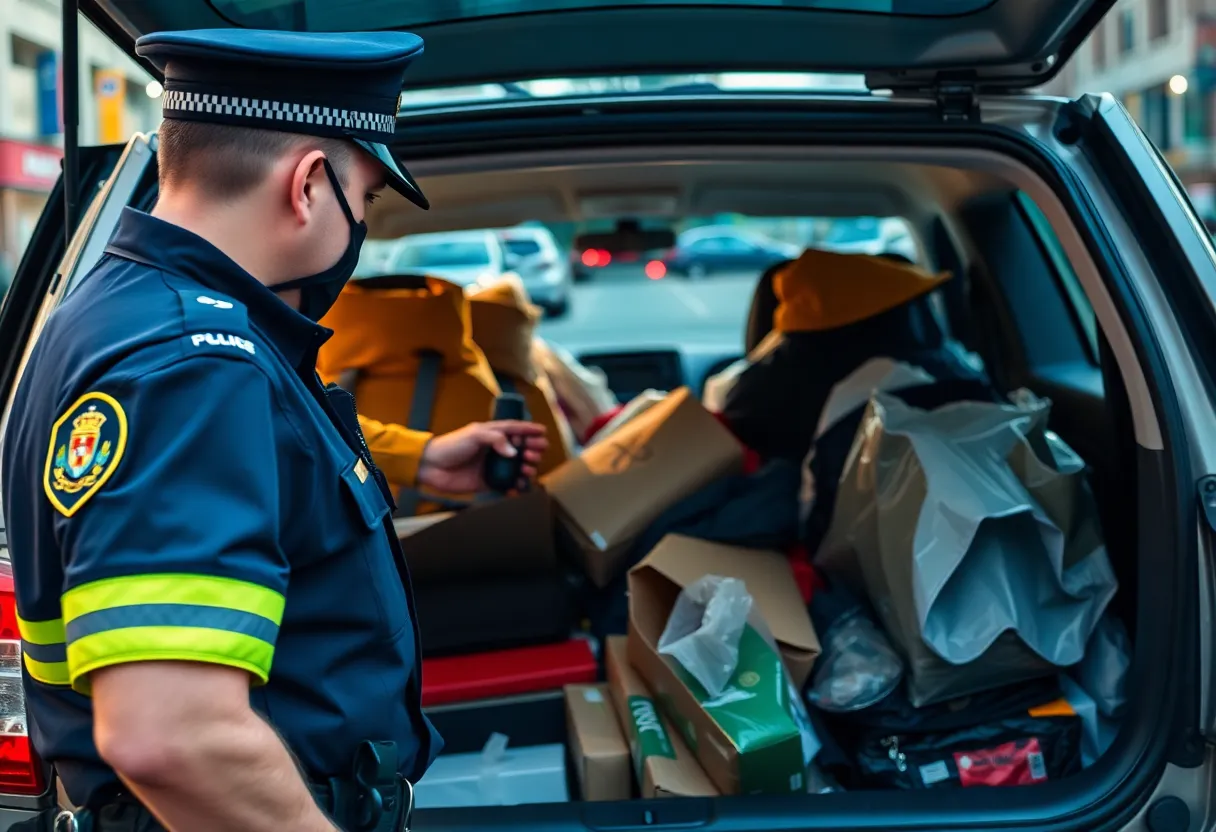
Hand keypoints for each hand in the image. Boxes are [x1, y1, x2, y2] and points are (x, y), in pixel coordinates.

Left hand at [417, 421, 547, 493]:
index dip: (530, 430)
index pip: (515, 430)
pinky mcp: (487, 482)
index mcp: (492, 434)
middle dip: (532, 450)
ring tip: (527, 469)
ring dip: (526, 468)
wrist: (431, 466)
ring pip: (516, 468)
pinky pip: (506, 485)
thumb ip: (497, 439)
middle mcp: (495, 449)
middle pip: (520, 449)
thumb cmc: (451, 446)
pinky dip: (515, 487)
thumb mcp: (475, 434)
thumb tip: (514, 452)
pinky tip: (519, 488)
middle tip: (535, 453)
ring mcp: (492, 466)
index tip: (543, 433)